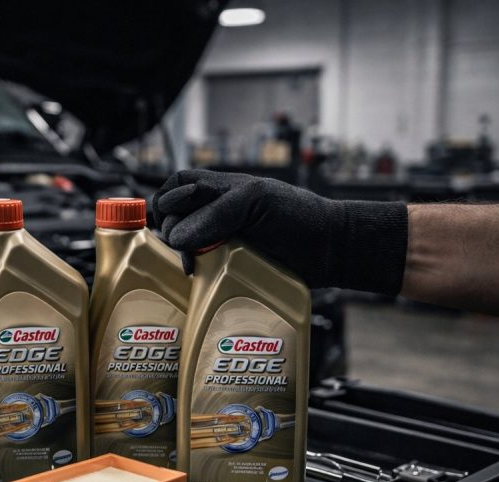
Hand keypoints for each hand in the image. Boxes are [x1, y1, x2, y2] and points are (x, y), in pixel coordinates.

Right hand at [151, 169, 408, 293]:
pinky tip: (195, 276)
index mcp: (218, 190)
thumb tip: (176, 237)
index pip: (177, 187)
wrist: (331, 251)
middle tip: (185, 246)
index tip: (168, 217)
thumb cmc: (299, 216)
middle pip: (172, 218)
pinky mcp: (224, 270)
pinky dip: (189, 273)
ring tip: (191, 264)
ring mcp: (218, 243)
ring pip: (179, 245)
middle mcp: (213, 216)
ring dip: (178, 253)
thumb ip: (216, 211)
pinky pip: (196, 270)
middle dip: (171, 229)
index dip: (167, 199)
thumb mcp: (256, 200)